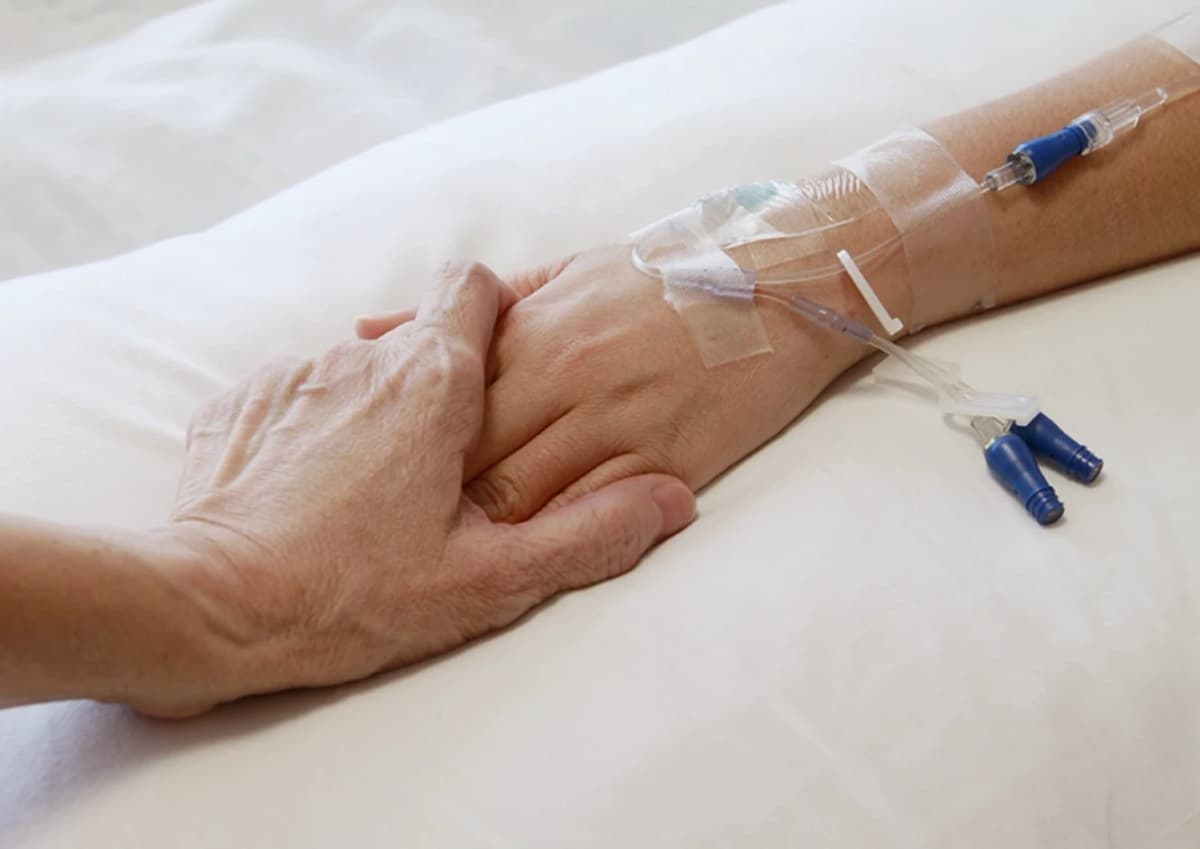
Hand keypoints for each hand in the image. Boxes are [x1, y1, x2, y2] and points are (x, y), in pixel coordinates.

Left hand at [154, 262, 694, 716]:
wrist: (205, 608)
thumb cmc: (350, 597)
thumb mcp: (487, 582)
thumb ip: (588, 534)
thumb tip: (670, 502)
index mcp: (432, 382)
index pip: (471, 287)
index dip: (494, 312)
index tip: (501, 364)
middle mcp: (361, 359)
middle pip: (417, 338)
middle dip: (438, 387)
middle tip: (442, 470)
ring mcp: (291, 375)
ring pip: (357, 370)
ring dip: (375, 413)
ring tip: (370, 496)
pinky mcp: (237, 404)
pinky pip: (296, 396)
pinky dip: (314, 431)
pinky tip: (312, 496)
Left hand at [358, 245, 871, 523]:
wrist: (774, 283)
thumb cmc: (659, 278)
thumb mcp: (558, 276)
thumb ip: (466, 313)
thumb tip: (366, 331)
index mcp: (527, 332)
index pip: (432, 400)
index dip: (394, 448)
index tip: (373, 478)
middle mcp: (559, 379)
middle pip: (462, 457)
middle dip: (421, 501)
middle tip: (388, 533)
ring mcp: (612, 424)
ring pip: (519, 496)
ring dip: (475, 530)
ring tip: (442, 553)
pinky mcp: (662, 462)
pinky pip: (591, 514)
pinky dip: (550, 540)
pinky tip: (518, 558)